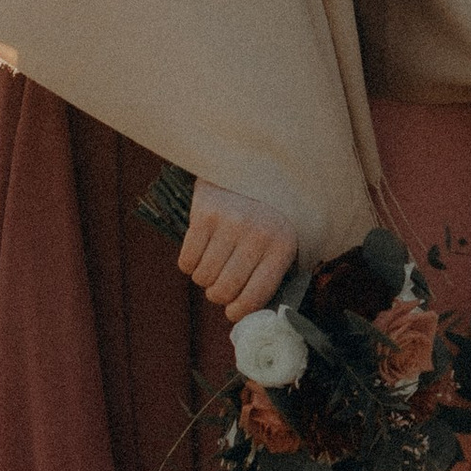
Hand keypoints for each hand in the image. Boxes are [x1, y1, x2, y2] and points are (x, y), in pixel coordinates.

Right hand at [178, 183, 299, 317]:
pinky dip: (189, 263)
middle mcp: (257, 236)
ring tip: (213, 262)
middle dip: (218, 295)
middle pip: (224, 290)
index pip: (256, 296)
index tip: (232, 311)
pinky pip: (187, 260)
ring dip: (204, 277)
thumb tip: (252, 311)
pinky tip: (200, 251)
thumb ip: (273, 268)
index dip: (239, 311)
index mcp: (282, 245)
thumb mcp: (284, 233)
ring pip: (203, 277)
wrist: (250, 159)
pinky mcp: (204, 214)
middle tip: (220, 284)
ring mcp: (229, 224)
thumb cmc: (268, 206)